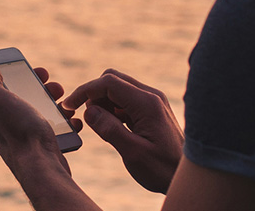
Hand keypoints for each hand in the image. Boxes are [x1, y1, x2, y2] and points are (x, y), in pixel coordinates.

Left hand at [0, 67, 84, 175]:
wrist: (42, 168)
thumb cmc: (21, 134)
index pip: (7, 89)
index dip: (22, 76)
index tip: (39, 71)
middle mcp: (9, 128)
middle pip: (28, 100)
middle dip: (44, 90)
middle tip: (56, 88)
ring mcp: (28, 140)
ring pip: (45, 115)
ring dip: (58, 105)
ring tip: (68, 105)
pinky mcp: (45, 151)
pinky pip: (58, 133)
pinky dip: (67, 125)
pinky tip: (73, 123)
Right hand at [62, 69, 182, 193]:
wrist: (185, 175)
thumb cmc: (162, 168)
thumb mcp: (133, 153)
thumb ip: (109, 129)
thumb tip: (88, 110)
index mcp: (146, 103)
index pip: (109, 82)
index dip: (85, 90)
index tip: (69, 105)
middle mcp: (151, 96)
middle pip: (113, 80)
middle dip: (93, 95)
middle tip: (85, 118)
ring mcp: (153, 101)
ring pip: (118, 89)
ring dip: (103, 103)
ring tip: (101, 128)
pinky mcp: (152, 109)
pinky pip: (126, 100)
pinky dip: (113, 109)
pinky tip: (113, 128)